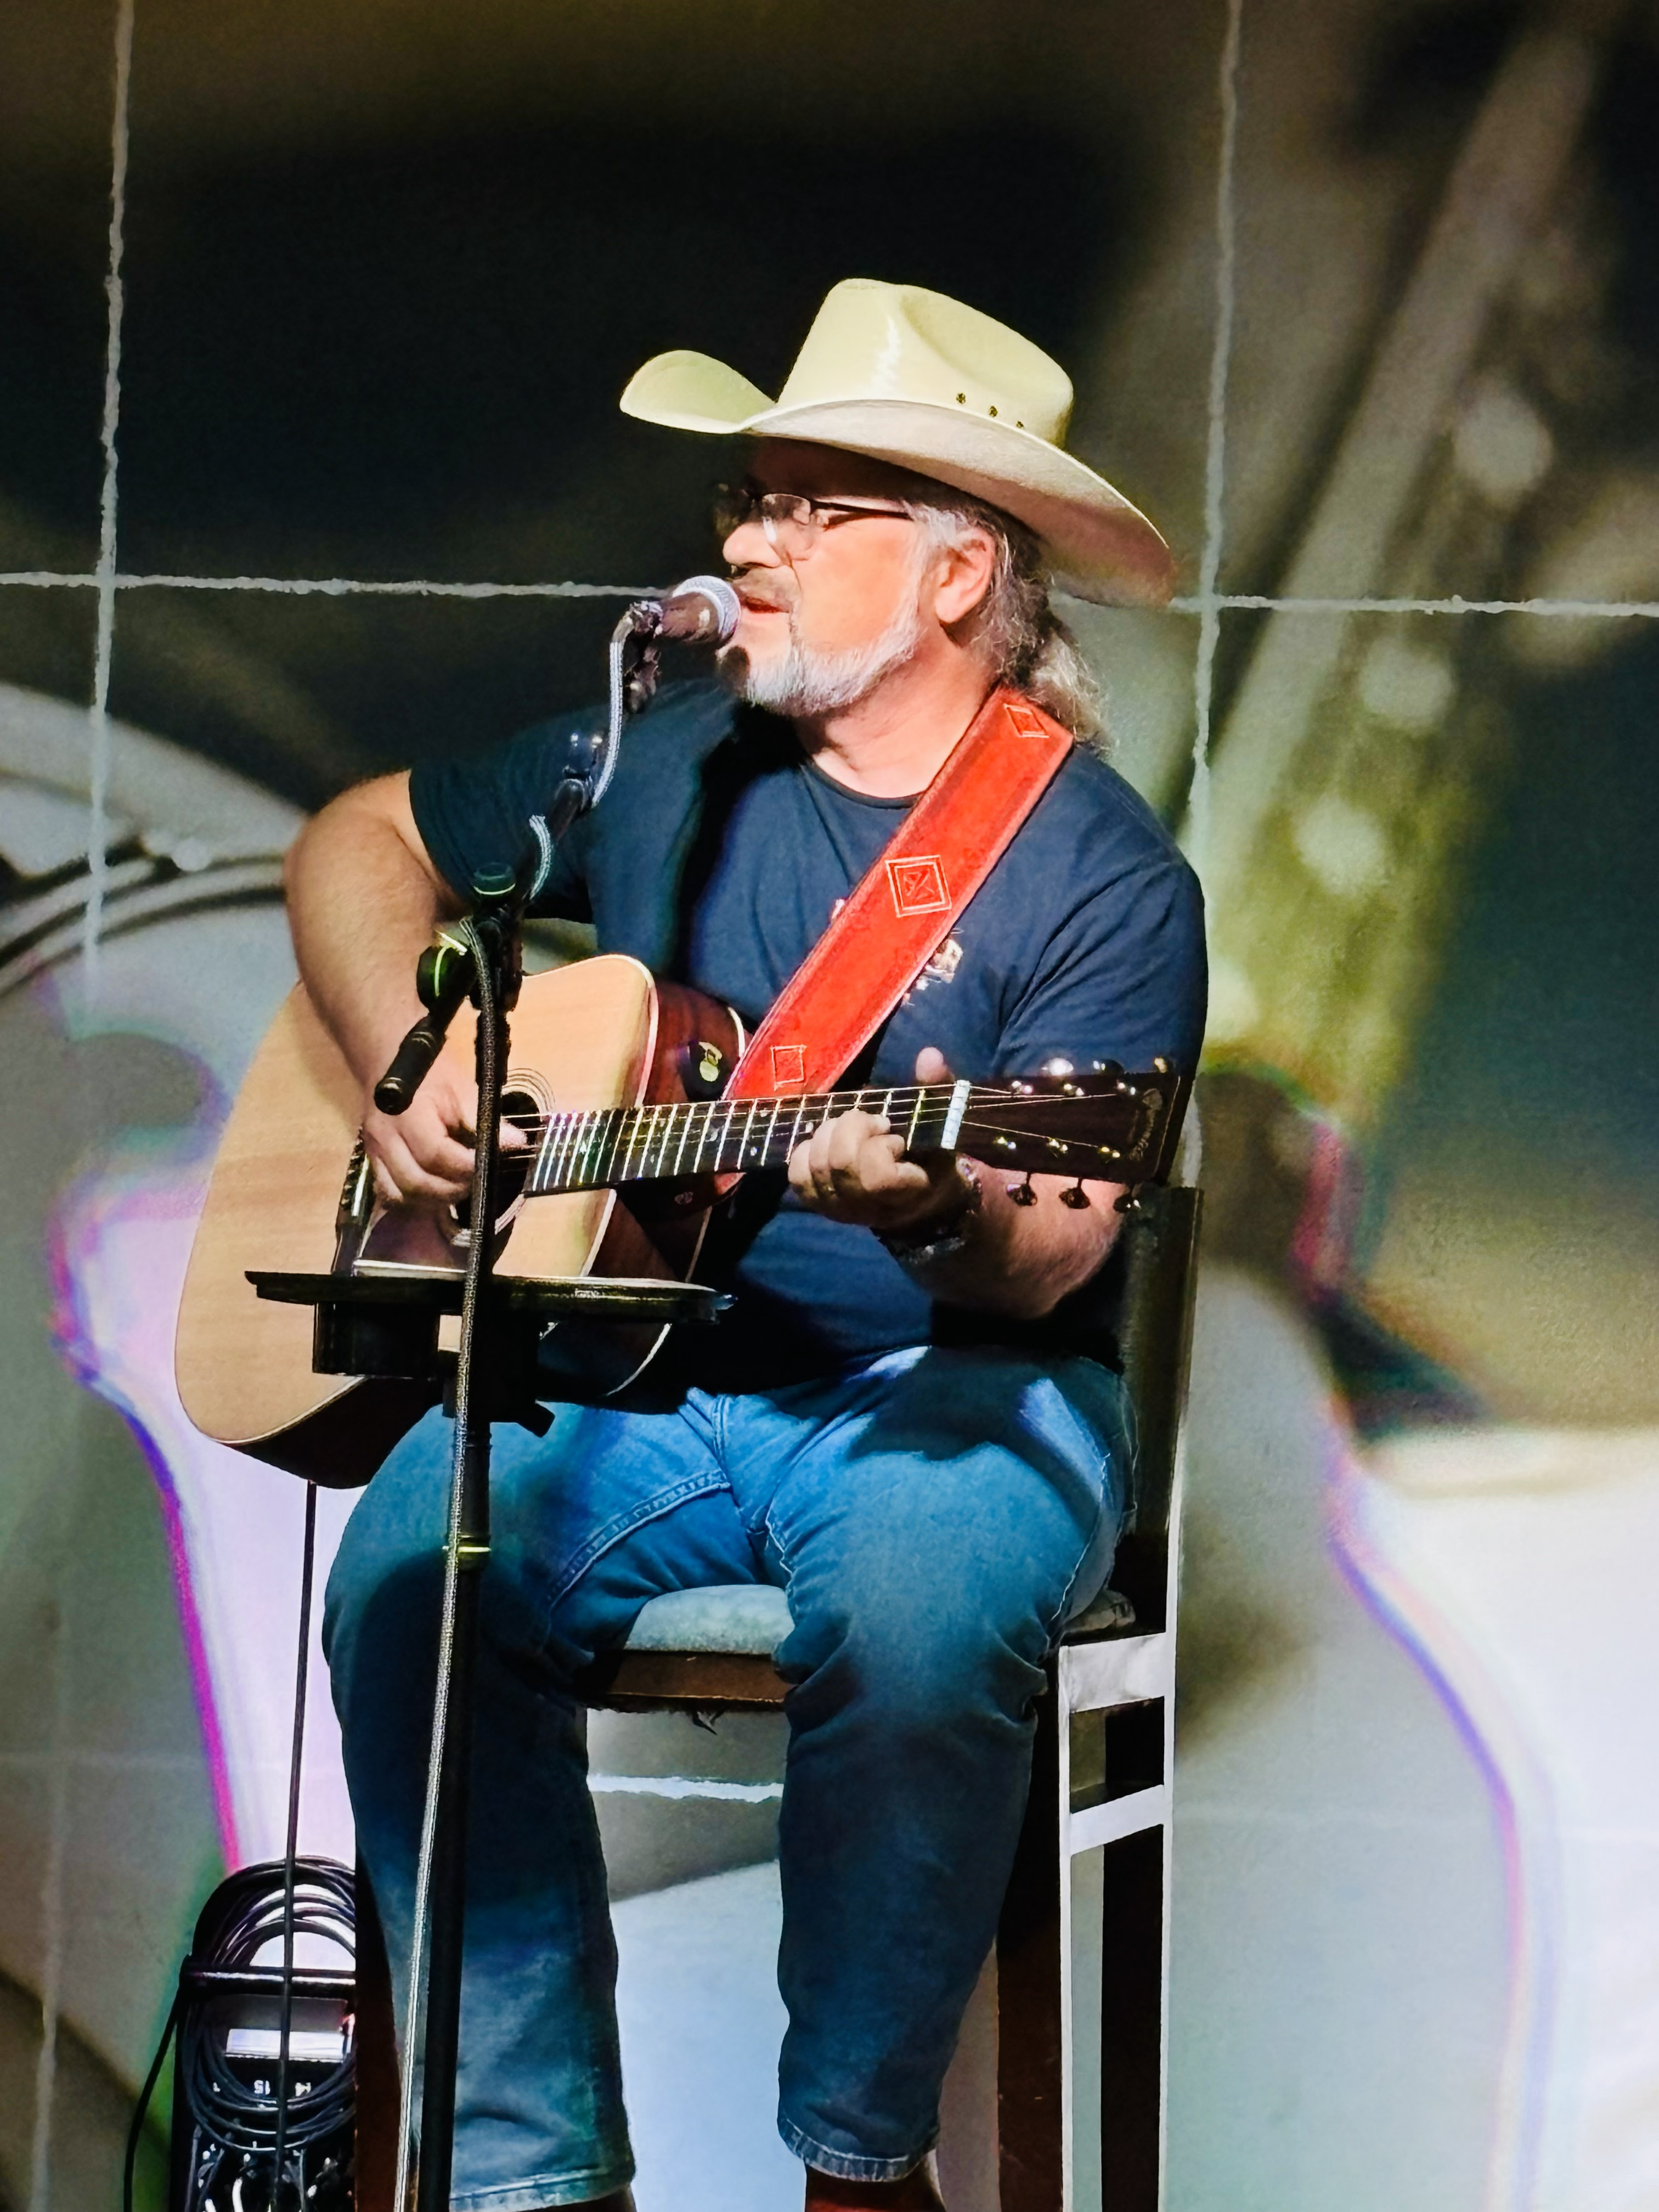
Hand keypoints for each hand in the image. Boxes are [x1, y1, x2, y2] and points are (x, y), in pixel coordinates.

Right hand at [361, 1058, 523, 1205]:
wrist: (391, 1061)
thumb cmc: (430, 1073)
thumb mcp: (462, 1088)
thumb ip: (485, 1119)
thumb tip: (516, 1143)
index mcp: (408, 1115)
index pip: (435, 1154)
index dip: (465, 1168)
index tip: (488, 1166)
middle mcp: (385, 1139)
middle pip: (416, 1183)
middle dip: (451, 1190)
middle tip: (476, 1182)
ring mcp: (374, 1153)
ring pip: (400, 1195)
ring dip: (433, 1200)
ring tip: (458, 1188)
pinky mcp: (372, 1162)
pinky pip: (389, 1195)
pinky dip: (414, 1201)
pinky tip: (435, 1193)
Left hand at [787, 1047, 965, 1236]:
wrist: (917, 1200)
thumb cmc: (932, 1157)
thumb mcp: (943, 1123)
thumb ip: (937, 1090)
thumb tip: (929, 1054)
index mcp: (907, 1194)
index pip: (876, 1176)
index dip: (879, 1146)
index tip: (893, 1135)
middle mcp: (869, 1209)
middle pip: (839, 1163)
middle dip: (853, 1128)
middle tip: (872, 1124)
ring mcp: (840, 1210)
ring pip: (816, 1165)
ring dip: (831, 1133)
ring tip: (851, 1130)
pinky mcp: (819, 1205)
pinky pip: (797, 1175)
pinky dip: (806, 1150)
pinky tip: (827, 1142)